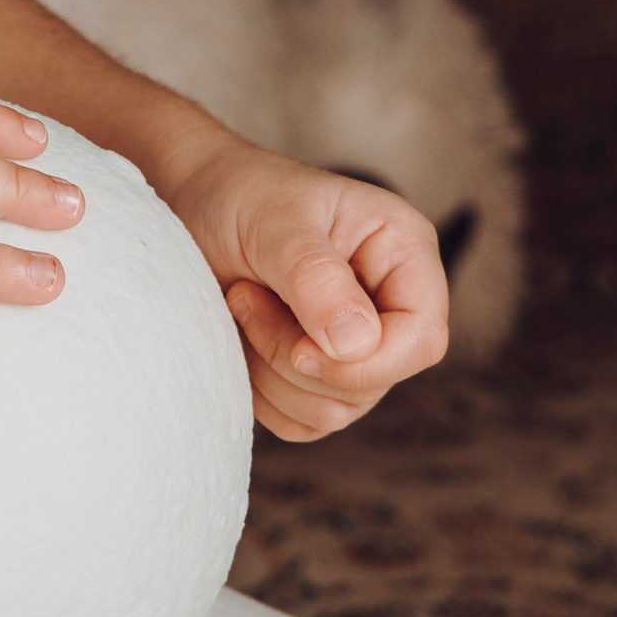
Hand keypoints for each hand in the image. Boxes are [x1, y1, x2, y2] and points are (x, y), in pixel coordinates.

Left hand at [160, 136, 447, 444]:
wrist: (193, 203)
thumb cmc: (240, 194)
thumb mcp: (276, 222)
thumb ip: (316, 278)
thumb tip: (357, 344)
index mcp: (403, 252)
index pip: (422, 338)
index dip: (369, 362)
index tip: (302, 345)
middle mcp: (388, 303)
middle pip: (374, 382)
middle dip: (296, 357)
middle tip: (245, 297)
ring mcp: (355, 345)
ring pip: (335, 411)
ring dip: (272, 372)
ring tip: (241, 304)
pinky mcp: (316, 374)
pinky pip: (301, 422)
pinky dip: (261, 393)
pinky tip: (240, 338)